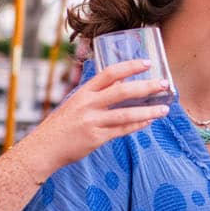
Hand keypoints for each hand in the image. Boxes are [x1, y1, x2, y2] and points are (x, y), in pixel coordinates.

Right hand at [28, 60, 170, 172]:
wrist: (44, 147)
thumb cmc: (61, 124)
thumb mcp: (75, 103)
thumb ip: (96, 94)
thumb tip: (121, 85)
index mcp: (83, 91)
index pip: (110, 73)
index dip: (130, 66)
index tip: (147, 63)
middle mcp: (88, 104)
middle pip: (122, 91)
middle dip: (147, 86)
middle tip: (165, 84)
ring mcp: (92, 121)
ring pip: (126, 114)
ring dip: (148, 111)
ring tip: (164, 109)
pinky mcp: (96, 138)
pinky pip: (122, 130)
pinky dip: (137, 125)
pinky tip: (148, 122)